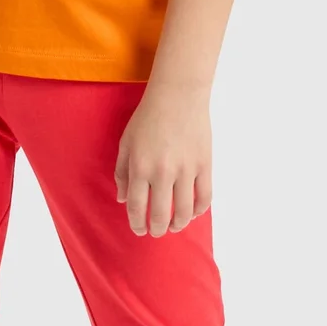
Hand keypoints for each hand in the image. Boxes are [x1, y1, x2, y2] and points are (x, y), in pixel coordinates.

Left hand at [114, 84, 212, 236]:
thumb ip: (122, 172)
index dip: (137, 224)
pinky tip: (192, 213)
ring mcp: (186, 169)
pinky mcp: (204, 165)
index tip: (139, 229)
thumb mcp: (126, 141)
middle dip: (157, 229)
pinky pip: (204, 198)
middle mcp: (162, 172)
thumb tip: (123, 199)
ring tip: (174, 225)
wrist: (178, 94)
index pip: (137, 208)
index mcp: (140, 166)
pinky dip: (198, 211)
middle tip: (156, 231)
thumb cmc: (148, 116)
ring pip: (184, 212)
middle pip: (160, 215)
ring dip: (178, 225)